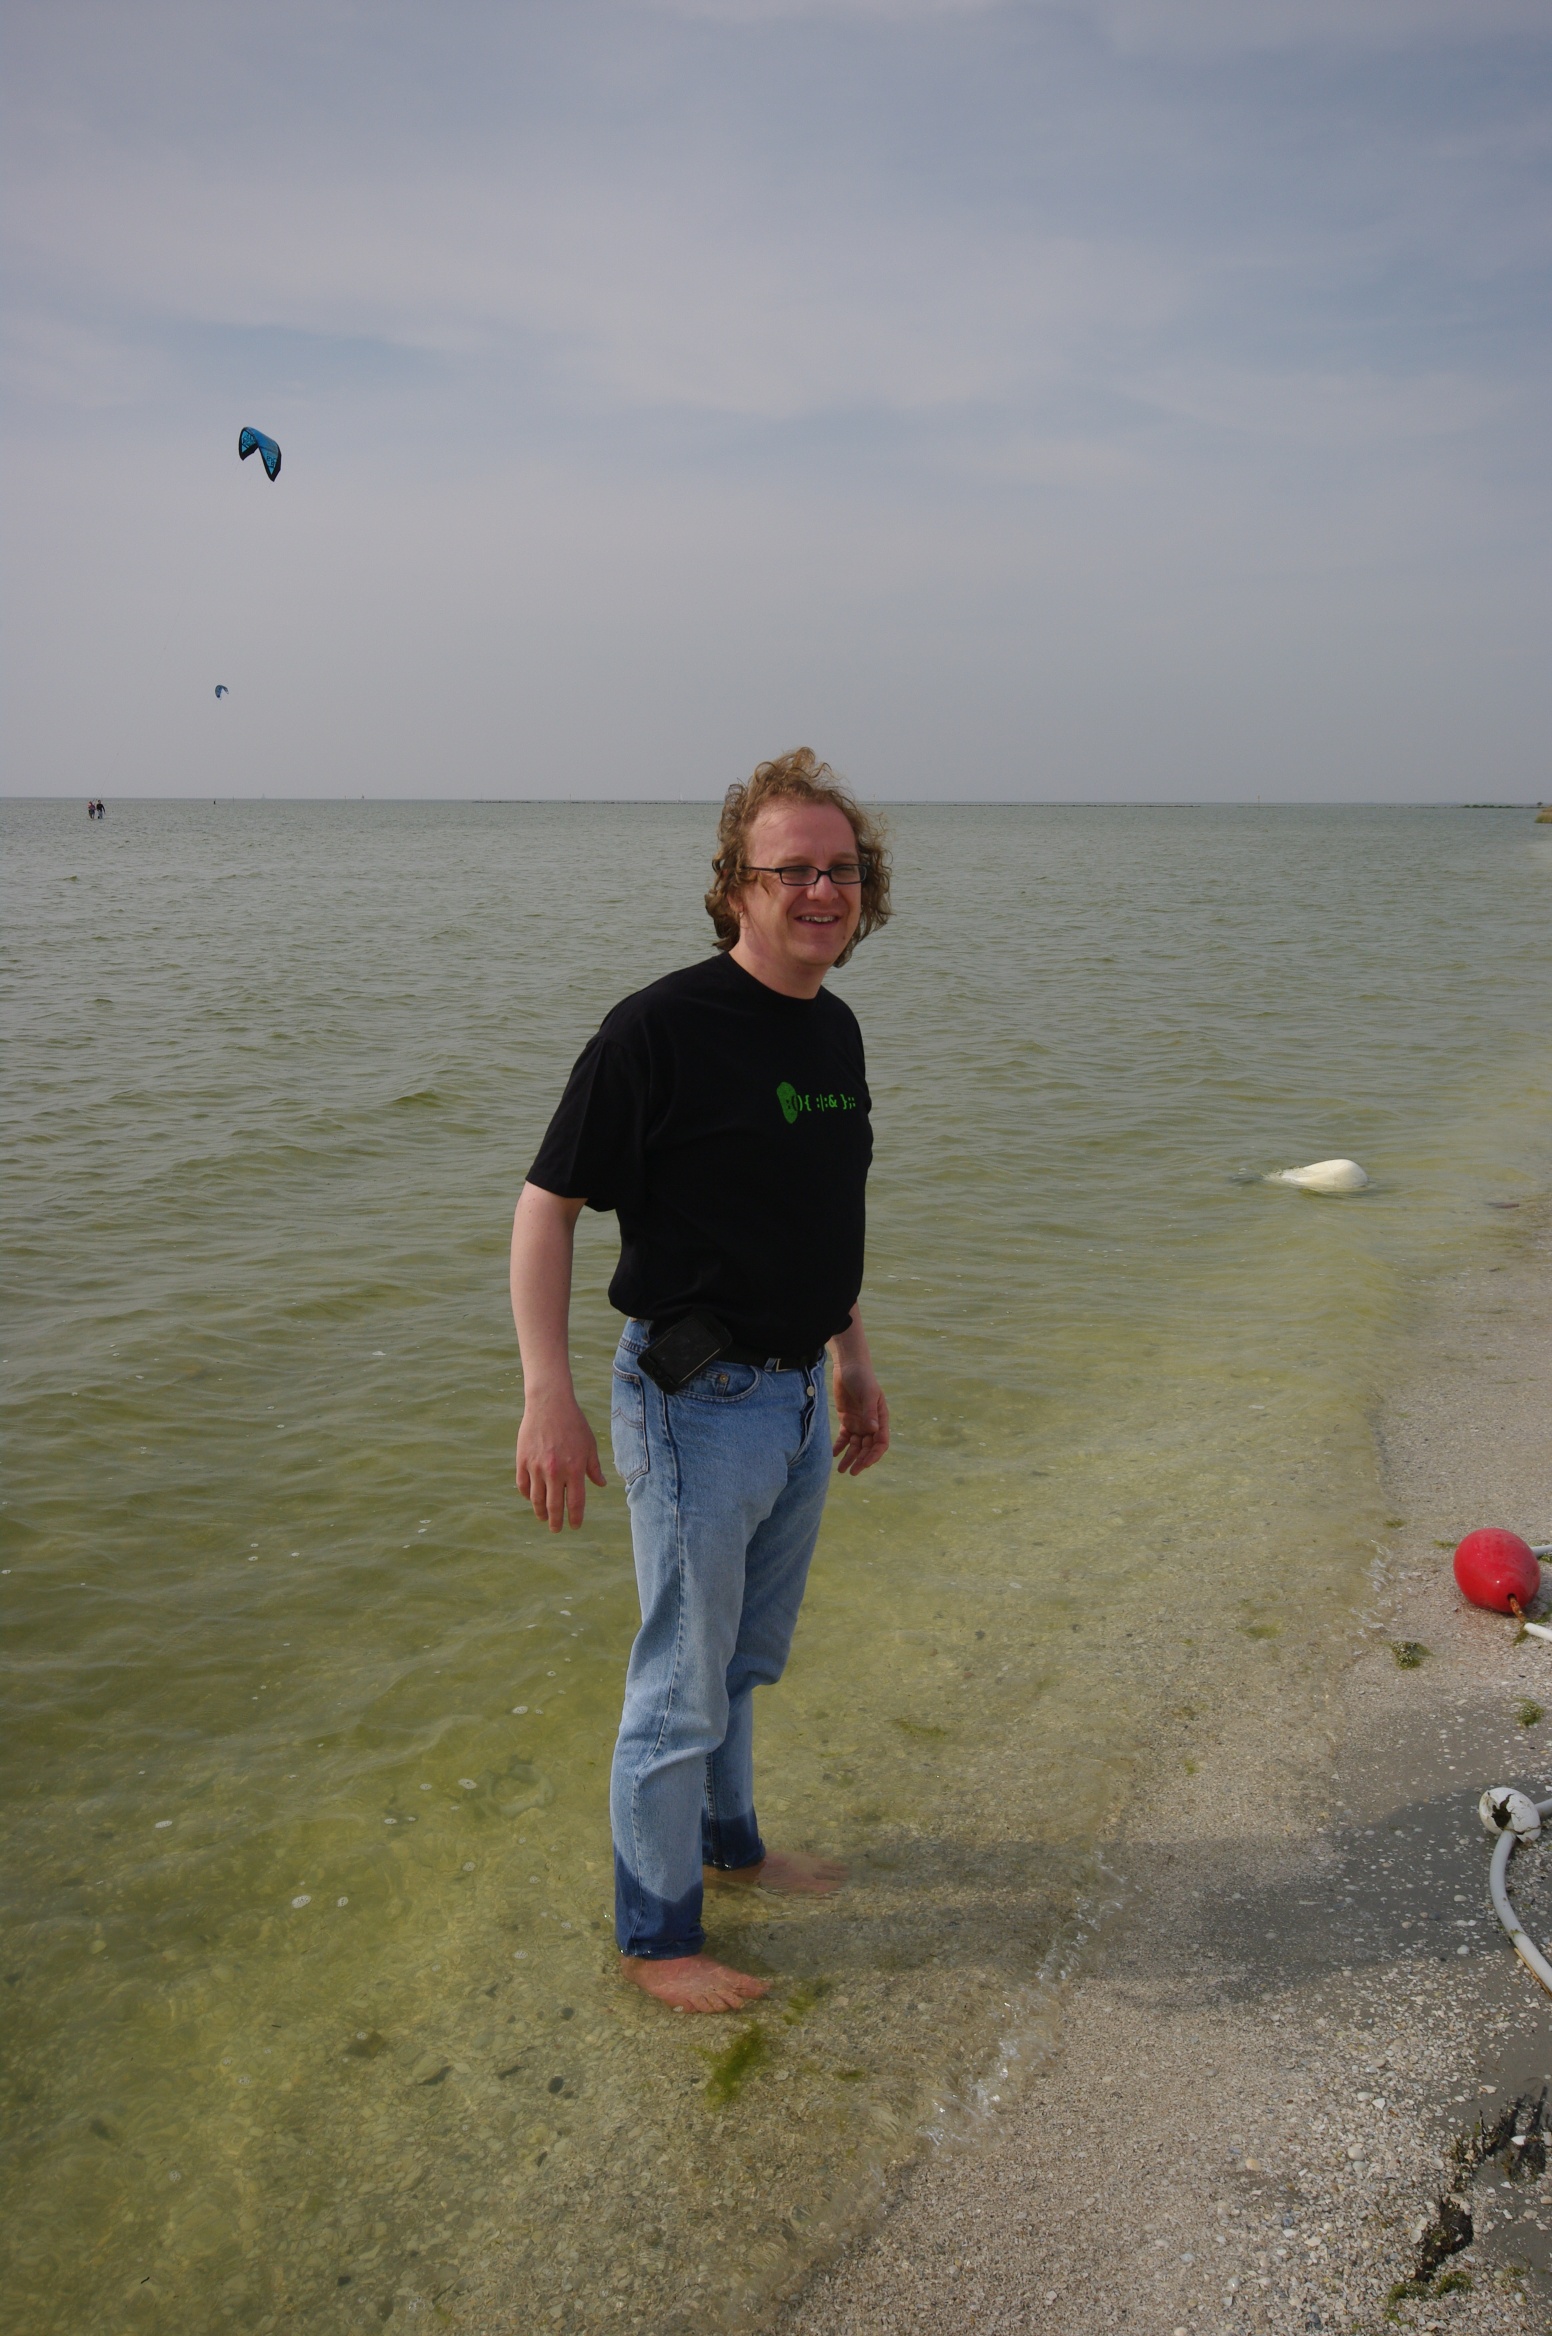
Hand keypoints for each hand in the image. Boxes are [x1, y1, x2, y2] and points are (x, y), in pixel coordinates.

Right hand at [516, 1389, 605, 1529]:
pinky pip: (523, 1485)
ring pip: (537, 1499)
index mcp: (575, 1469)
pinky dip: (527, 1495)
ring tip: (544, 1518)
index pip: (576, 1502)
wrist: (549, 1404)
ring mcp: (537, 1467)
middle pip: (554, 1506)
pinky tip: (531, 1499)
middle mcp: (555, 1471)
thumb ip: (594, 1467)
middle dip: (556, 1522)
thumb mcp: (589, 1445)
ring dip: (540, 1512)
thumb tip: (601, 1485)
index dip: (575, 1517)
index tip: (575, 1526)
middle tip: (557, 1529)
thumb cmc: (574, 1424)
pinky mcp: (522, 1460)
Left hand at [831, 1359, 889, 1475]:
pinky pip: (844, 1438)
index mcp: (881, 1419)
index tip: (865, 1464)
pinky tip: (833, 1454)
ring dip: (850, 1457)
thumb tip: (872, 1430)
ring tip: (841, 1470)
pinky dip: (840, 1447)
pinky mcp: (847, 1420)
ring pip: (856, 1446)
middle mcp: (871, 1424)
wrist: (848, 1367)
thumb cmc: (862, 1378)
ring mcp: (859, 1423)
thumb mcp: (867, 1393)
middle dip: (861, 1460)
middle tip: (851, 1472)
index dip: (874, 1455)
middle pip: (867, 1448)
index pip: (880, 1442)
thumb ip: (869, 1412)